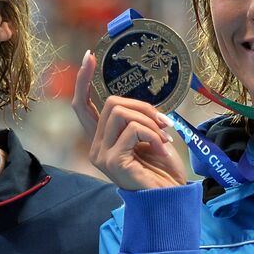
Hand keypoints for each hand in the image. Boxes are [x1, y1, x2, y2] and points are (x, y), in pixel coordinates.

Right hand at [71, 50, 188, 189]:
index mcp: (101, 139)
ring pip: (122, 113)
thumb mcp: (148, 137)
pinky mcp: (112, 161)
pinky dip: (152, 134)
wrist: (170, 197)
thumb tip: (137, 104)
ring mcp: (101, 155)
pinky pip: (132, 130)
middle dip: (143, 107)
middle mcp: (95, 146)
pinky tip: (162, 148)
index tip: (89, 56)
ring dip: (150, 121)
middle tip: (164, 124)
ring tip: (164, 139)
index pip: (83, 106)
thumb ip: (135, 120)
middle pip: (112, 103)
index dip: (84, 81)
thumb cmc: (162, 169)